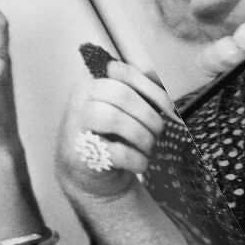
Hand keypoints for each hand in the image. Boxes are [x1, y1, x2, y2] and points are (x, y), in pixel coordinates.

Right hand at [56, 60, 171, 201]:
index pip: (124, 72)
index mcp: (94, 83)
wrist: (90, 171)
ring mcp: (76, 126)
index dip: (152, 88)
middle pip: (121, 94)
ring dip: (142, 135)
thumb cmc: (114, 135)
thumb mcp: (128, 111)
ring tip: (148, 146)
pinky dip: (137, 159)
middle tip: (158, 131)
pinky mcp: (80, 154)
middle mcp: (80, 100)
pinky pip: (116, 152)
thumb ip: (144, 92)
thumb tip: (162, 76)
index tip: (169, 106)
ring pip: (113, 118)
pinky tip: (141, 162)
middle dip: (148, 115)